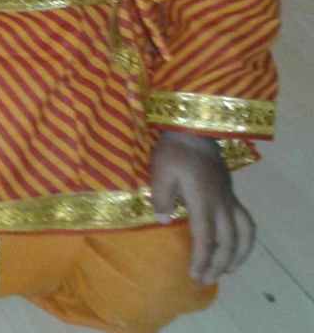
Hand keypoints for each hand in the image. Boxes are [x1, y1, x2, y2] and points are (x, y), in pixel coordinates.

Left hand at [151, 131, 254, 284]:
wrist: (194, 126)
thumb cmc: (174, 149)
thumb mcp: (159, 170)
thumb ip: (160, 197)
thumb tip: (163, 222)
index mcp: (202, 199)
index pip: (206, 237)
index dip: (201, 258)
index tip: (194, 275)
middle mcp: (220, 202)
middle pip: (227, 240)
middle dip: (218, 263)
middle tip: (205, 279)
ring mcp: (228, 196)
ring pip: (243, 232)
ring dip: (237, 254)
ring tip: (228, 270)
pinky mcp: (230, 191)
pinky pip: (245, 220)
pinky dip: (245, 238)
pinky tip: (237, 245)